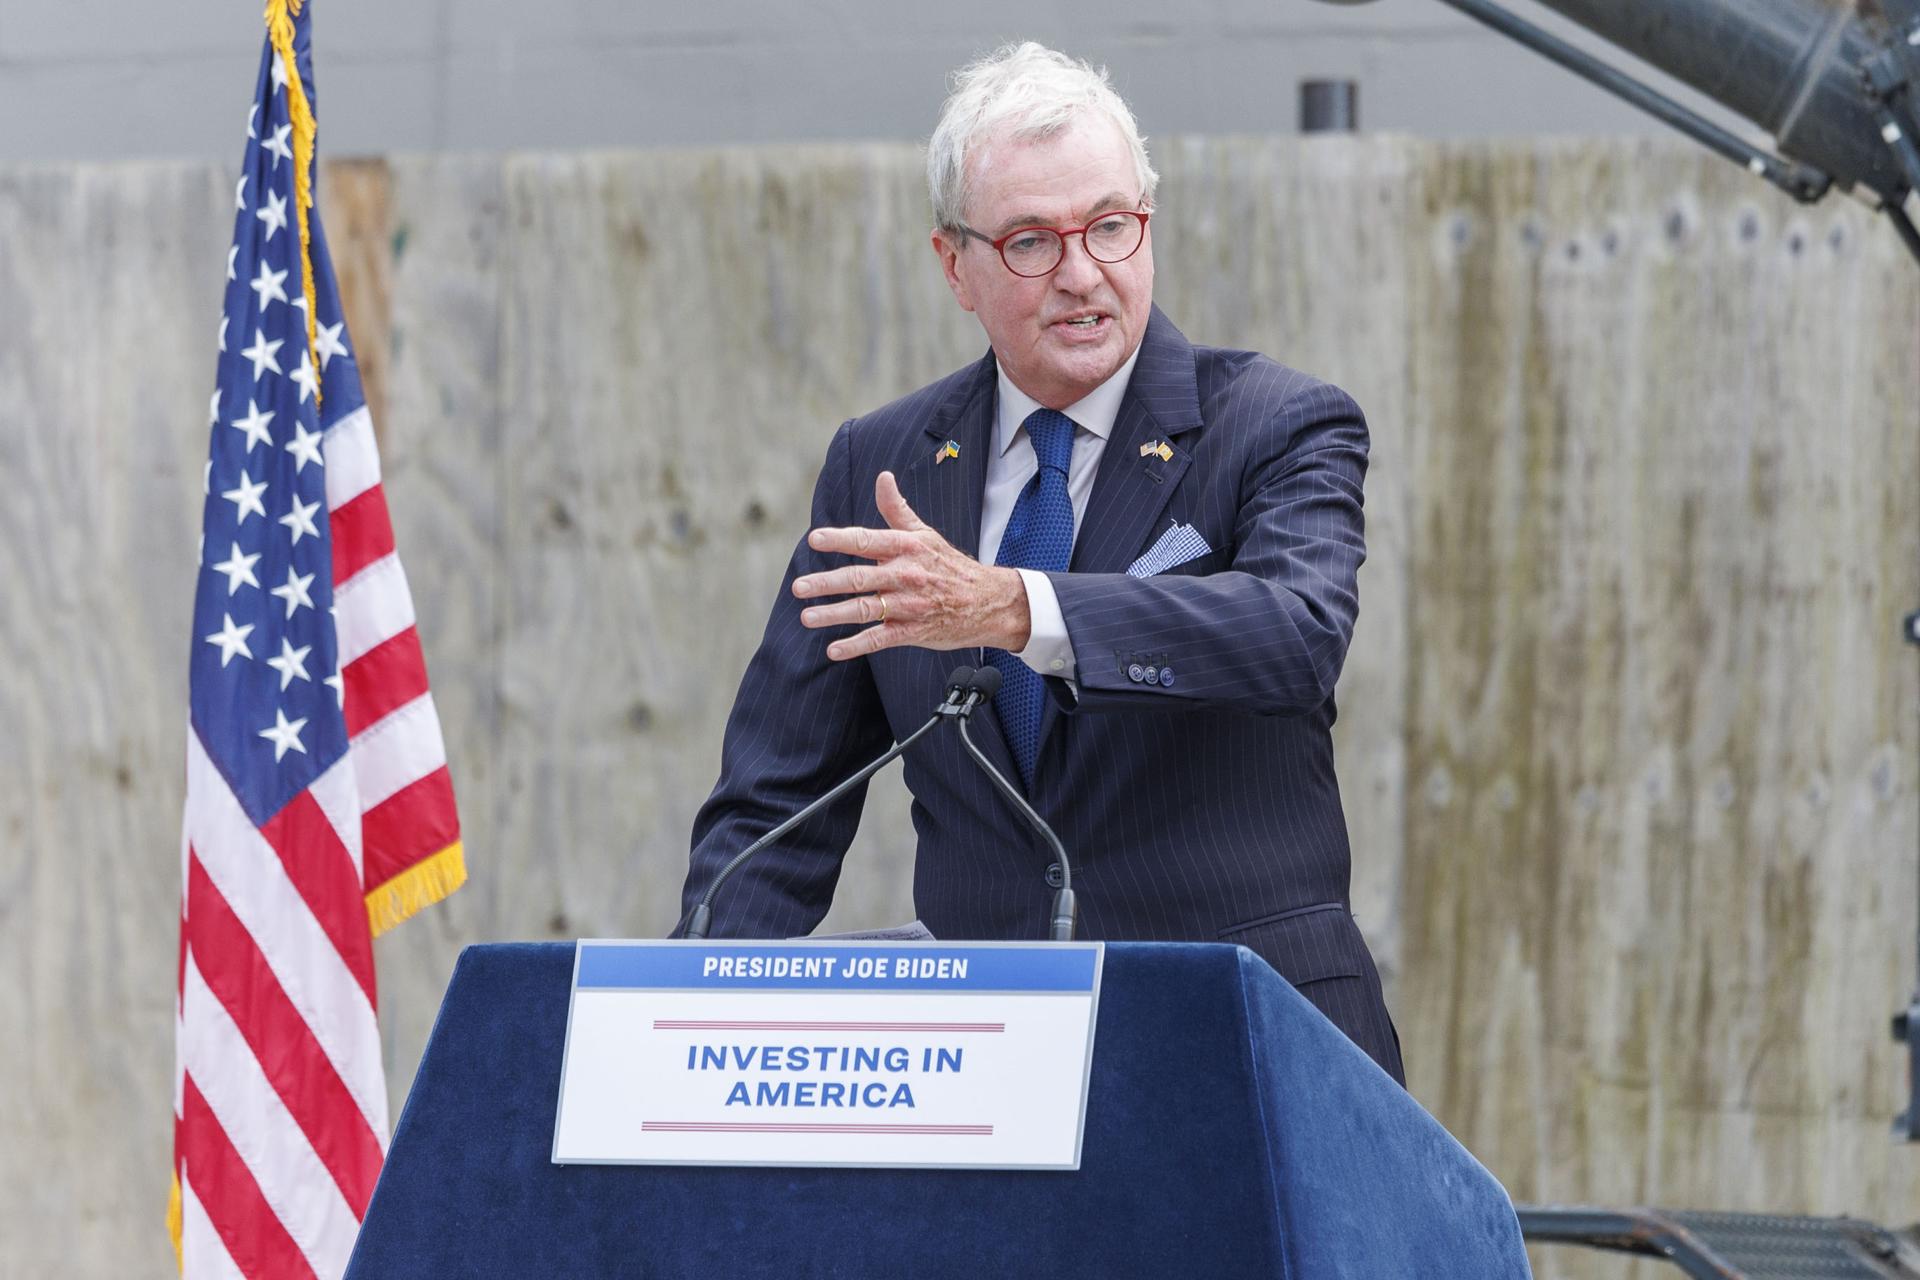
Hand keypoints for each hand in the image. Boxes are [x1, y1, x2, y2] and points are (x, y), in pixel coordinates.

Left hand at [794, 472, 1031, 659]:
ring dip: (834, 614)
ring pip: (865, 609)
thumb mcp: (925, 534)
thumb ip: (896, 509)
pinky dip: (856, 645)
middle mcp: (905, 575)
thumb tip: (882, 477)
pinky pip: (880, 638)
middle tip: (798, 587)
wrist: (988, 602)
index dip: (839, 539)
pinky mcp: (912, 631)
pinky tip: (834, 650)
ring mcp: (908, 605)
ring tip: (806, 617)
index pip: (867, 540)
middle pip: (859, 578)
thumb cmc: (950, 565)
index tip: (815, 539)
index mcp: (906, 548)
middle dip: (826, 583)